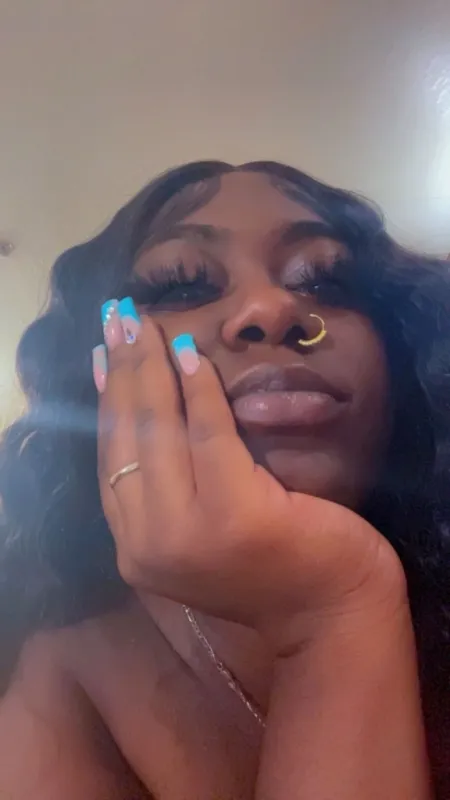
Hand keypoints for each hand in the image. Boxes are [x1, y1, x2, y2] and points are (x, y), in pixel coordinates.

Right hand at [96, 303, 404, 648]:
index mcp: (136, 550)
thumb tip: (139, 407)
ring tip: (142, 324)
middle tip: (117, 320)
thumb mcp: (200, 532)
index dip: (105, 401)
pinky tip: (189, 354)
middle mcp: (147, 546)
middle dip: (120, 371)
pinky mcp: (234, 513)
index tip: (101, 354)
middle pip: (126, 439)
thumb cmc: (270, 569)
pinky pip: (209, 434)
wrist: (330, 615)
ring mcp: (187, 533)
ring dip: (150, 368)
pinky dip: (198, 390)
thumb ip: (166, 486)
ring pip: (159, 432)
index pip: (110, 461)